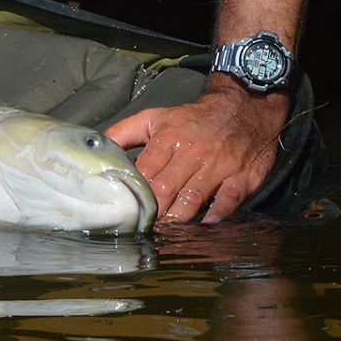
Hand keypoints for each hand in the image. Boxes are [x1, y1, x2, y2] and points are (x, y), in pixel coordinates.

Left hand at [105, 80, 289, 224]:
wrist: (243, 107)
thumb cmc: (193, 119)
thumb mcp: (155, 117)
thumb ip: (124, 132)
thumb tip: (97, 148)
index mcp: (168, 137)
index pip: (146, 171)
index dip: (135, 193)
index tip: (128, 210)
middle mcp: (193, 151)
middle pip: (166, 188)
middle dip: (153, 211)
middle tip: (144, 229)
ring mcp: (219, 165)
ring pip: (193, 198)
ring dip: (178, 218)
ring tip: (166, 233)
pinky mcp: (242, 177)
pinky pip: (228, 201)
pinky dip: (215, 215)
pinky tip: (204, 225)